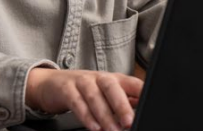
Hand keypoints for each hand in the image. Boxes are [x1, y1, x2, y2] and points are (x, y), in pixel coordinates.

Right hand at [26, 67, 143, 130]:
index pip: (132, 83)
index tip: (150, 103)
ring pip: (95, 97)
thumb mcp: (108, 93)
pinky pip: (77, 103)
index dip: (142, 92)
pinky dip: (86, 116)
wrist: (53, 84)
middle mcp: (100, 78)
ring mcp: (82, 82)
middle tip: (129, 122)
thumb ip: (126, 101)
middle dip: (122, 105)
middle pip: (113, 88)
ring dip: (104, 115)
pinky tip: (93, 127)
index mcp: (115, 79)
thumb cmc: (86, 90)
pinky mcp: (67, 90)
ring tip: (112, 130)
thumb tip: (145, 110)